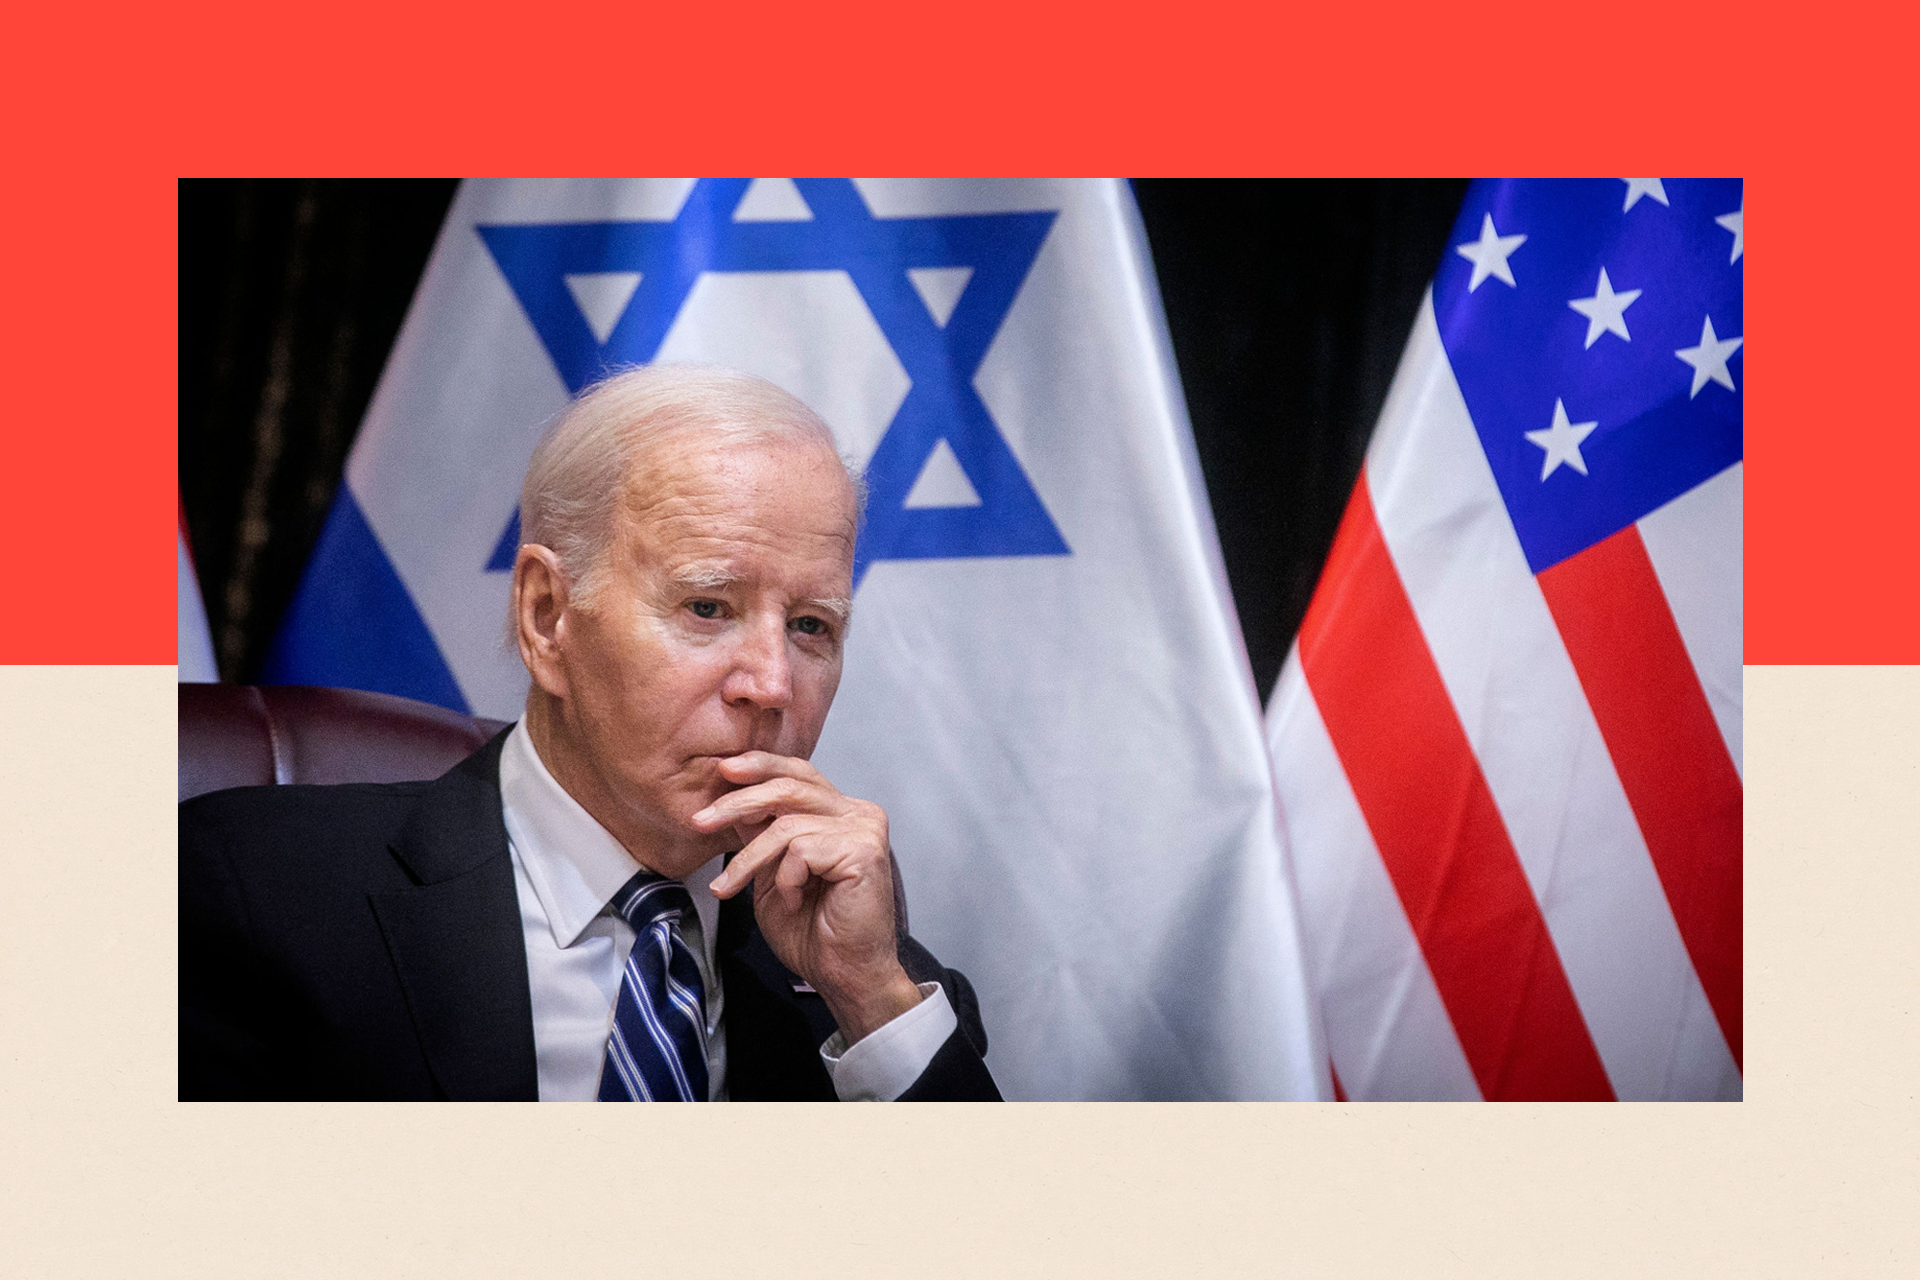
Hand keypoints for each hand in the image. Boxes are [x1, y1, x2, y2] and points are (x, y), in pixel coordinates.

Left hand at [698, 753, 920, 1042]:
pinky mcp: (864, 851)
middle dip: (738, 802)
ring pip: (787, 824)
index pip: (799, 774)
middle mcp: (859, 813)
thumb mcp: (774, 872)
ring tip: (730, 888)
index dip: (761, 766)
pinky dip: (785, 879)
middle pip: (790, 787)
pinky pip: (801, 850)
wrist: (843, 974)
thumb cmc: (812, 930)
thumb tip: (734, 799)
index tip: (723, 770)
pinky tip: (793, 902)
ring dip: (748, 860)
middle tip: (700, 822)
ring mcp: (865, 829)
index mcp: (842, 812)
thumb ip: (762, 834)